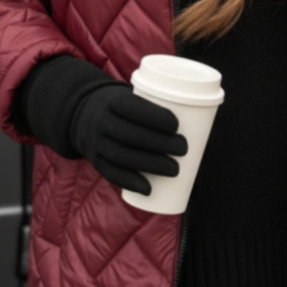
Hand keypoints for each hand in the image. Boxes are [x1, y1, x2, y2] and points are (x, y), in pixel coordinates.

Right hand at [70, 83, 187, 194]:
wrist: (86, 115)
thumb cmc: (125, 107)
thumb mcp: (133, 96)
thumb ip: (157, 105)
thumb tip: (200, 114)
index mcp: (112, 101)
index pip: (130, 107)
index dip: (154, 116)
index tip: (177, 125)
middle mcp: (101, 121)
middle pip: (129, 135)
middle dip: (159, 144)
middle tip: (184, 148)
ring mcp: (96, 143)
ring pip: (121, 156)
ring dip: (150, 165)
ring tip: (176, 169)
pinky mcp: (96, 160)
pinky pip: (110, 173)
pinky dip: (130, 182)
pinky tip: (149, 190)